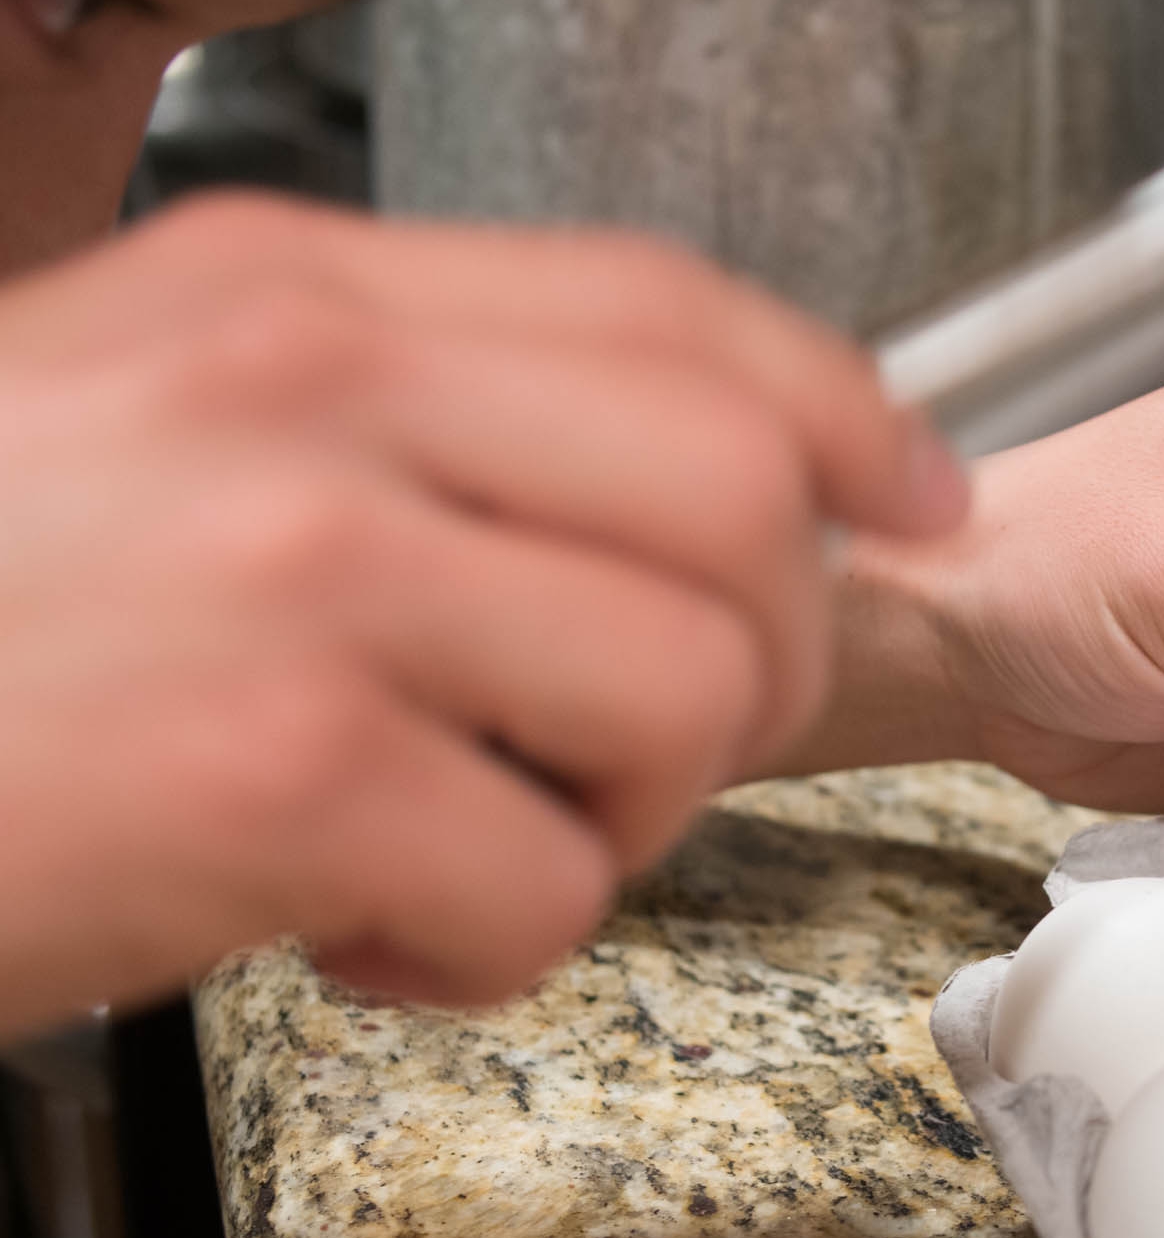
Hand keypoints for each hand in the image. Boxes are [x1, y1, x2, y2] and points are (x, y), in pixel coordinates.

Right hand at [0, 193, 966, 1036]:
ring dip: (626, 812)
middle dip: (753, 655)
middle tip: (641, 744)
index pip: (674, 309)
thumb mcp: (174, 424)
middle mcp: (316, 393)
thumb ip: (415, 430)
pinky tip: (365, 926)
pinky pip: (549, 886)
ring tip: (480, 835)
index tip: (916, 492)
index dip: (841, 406)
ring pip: (685, 692)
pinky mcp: (274, 769)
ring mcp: (303, 570)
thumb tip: (658, 503)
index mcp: (302, 293)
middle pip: (741, 501)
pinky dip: (492, 945)